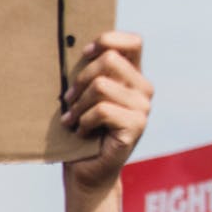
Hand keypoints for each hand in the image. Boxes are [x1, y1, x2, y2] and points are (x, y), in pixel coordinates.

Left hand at [61, 31, 151, 193]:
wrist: (86, 170)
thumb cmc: (79, 130)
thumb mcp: (81, 96)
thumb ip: (87, 73)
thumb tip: (71, 49)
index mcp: (132, 76)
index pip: (132, 42)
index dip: (107, 40)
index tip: (84, 54)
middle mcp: (142, 88)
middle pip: (110, 60)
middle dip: (80, 79)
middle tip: (69, 100)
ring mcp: (143, 107)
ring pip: (101, 86)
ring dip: (78, 105)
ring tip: (72, 119)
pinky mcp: (137, 125)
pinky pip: (102, 110)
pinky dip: (83, 121)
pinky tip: (81, 133)